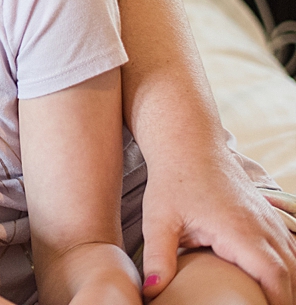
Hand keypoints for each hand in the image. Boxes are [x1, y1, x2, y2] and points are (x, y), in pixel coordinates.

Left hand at [140, 150, 295, 303]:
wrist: (188, 144)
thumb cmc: (173, 181)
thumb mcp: (158, 219)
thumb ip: (158, 257)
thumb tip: (152, 290)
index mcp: (240, 230)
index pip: (274, 276)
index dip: (277, 301)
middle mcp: (263, 225)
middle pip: (290, 272)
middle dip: (285, 297)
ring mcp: (269, 219)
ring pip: (294, 259)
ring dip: (287, 283)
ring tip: (267, 300)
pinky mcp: (267, 216)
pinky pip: (289, 247)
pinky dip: (287, 267)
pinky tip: (274, 283)